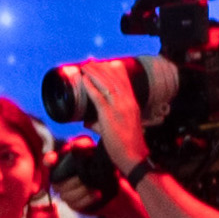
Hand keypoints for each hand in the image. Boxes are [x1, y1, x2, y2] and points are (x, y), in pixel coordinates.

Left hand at [73, 58, 151, 176]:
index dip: (114, 69)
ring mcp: (119, 108)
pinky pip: (98, 97)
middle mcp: (127, 102)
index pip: (124, 80)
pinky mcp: (109, 115)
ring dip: (94, 73)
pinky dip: (90, 86)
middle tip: (90, 61)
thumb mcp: (122, 126)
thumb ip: (104, 121)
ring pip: (106, 84)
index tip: (104, 62)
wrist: (134, 156)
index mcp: (132, 103)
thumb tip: (87, 121)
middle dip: (101, 67)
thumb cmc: (127, 145)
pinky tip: (84, 79)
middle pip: (114, 78)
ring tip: (85, 66)